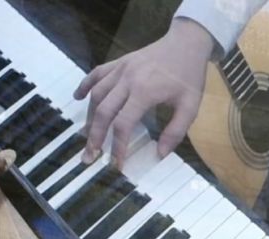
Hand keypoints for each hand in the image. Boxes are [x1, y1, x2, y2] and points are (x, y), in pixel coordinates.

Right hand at [73, 18, 214, 168]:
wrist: (187, 43)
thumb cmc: (190, 76)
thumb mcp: (190, 107)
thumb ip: (175, 131)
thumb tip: (160, 154)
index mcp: (144, 92)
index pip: (123, 124)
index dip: (117, 146)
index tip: (116, 164)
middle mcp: (127, 80)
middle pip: (104, 111)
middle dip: (95, 137)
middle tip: (90, 157)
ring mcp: (120, 69)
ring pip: (97, 94)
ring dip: (90, 117)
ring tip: (88, 137)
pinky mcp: (119, 62)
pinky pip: (96, 74)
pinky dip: (85, 86)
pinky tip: (78, 98)